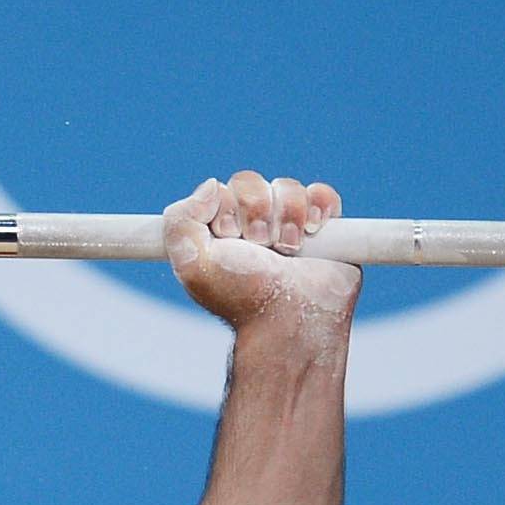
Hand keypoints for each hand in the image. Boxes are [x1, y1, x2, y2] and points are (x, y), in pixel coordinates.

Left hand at [165, 170, 358, 340]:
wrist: (288, 321)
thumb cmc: (240, 297)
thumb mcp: (192, 264)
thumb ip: (180, 220)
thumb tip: (211, 186)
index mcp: (221, 228)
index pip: (220, 190)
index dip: (226, 208)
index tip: (229, 237)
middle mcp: (254, 223)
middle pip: (252, 183)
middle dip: (256, 213)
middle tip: (260, 247)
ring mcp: (290, 223)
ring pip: (287, 187)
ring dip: (288, 217)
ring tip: (287, 250)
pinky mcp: (324, 227)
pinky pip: (322, 193)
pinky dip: (319, 204)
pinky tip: (313, 230)